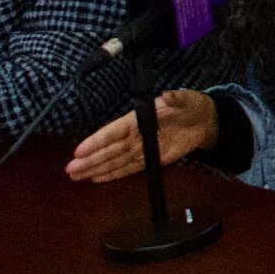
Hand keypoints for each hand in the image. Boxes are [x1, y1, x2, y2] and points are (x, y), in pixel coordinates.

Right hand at [67, 93, 216, 184]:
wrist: (204, 120)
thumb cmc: (190, 106)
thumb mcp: (185, 99)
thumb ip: (175, 98)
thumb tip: (167, 95)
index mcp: (138, 120)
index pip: (113, 132)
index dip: (96, 142)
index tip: (79, 151)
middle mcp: (135, 136)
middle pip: (109, 150)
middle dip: (89, 160)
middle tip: (70, 170)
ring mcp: (142, 148)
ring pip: (114, 161)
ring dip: (96, 169)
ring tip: (76, 176)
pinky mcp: (151, 159)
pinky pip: (129, 168)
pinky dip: (113, 174)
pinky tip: (97, 178)